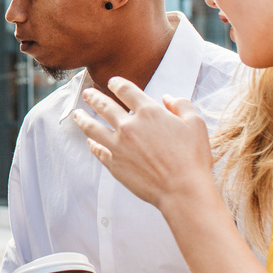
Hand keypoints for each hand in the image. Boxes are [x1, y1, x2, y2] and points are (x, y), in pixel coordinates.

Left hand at [70, 78, 216, 209]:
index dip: (116, 83)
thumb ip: (181, 105)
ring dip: (82, 118)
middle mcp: (129, 126)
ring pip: (92, 127)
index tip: (112, 82)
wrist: (182, 190)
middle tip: (87, 94)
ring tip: (77, 114)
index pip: (126, 90)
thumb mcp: (195, 124)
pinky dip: (92, 144)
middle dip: (93, 97)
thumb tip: (168, 98)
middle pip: (104, 106)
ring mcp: (118, 146)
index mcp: (149, 112)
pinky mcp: (114, 164)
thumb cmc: (192, 158)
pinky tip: (90, 142)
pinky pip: (98, 151)